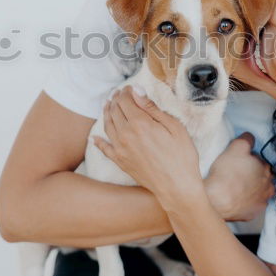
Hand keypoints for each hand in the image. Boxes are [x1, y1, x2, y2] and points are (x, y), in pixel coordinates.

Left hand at [92, 86, 205, 207]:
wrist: (177, 187)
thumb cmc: (181, 156)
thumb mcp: (174, 127)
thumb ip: (152, 108)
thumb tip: (137, 91)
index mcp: (140, 123)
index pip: (125, 100)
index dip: (125, 91)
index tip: (129, 88)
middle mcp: (126, 134)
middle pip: (114, 111)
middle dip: (115, 99)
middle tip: (118, 94)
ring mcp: (121, 149)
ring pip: (107, 126)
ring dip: (106, 113)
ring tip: (108, 106)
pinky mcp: (120, 162)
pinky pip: (104, 148)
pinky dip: (97, 141)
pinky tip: (94, 138)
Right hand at [205, 133, 275, 220]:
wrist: (218, 199)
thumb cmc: (227, 173)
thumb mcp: (236, 147)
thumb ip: (247, 139)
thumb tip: (251, 137)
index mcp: (265, 168)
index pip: (261, 161)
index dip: (250, 160)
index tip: (239, 162)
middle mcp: (268, 185)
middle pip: (263, 177)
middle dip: (254, 174)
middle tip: (238, 174)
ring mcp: (262, 201)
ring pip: (261, 192)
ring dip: (254, 189)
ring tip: (239, 187)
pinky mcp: (254, 213)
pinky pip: (253, 205)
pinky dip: (248, 202)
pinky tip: (238, 199)